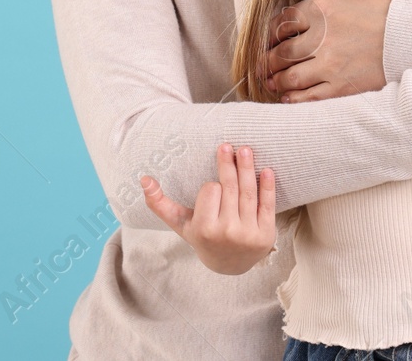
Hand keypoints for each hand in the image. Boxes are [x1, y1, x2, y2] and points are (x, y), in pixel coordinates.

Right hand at [140, 143, 276, 275]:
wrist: (229, 264)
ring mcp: (249, 234)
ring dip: (247, 168)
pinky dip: (268, 186)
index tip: (210, 190)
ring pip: (248, 193)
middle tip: (227, 145)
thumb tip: (144, 179)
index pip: (209, 191)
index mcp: (204, 229)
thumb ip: (158, 203)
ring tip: (245, 150)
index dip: (210, 187)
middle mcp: (227, 232)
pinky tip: (267, 170)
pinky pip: (268, 205)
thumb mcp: (180, 223)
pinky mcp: (266, 234)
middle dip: (228, 164)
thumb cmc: (202, 236)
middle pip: (230, 188)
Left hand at [259, 0, 406, 101]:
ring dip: (278, 81)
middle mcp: (321, 39)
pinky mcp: (348, 87)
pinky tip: (292, 99)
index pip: (281, 22)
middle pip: (281, 54)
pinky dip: (297, 100)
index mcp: (321, 7)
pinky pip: (312, 98)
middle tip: (263, 65)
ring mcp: (333, 65)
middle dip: (268, 60)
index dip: (271, 31)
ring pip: (292, 78)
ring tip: (273, 82)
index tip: (270, 37)